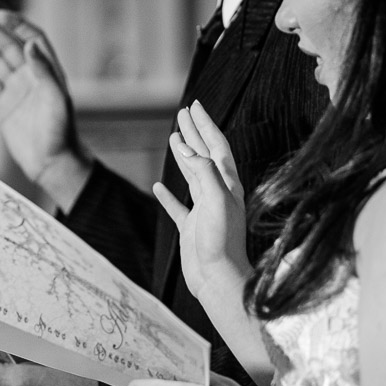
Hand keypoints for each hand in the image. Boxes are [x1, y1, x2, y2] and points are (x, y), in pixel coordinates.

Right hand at [0, 7, 90, 208]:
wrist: (51, 162)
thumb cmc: (60, 132)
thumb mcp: (57, 100)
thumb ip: (44, 71)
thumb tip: (29, 44)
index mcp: (48, 71)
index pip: (32, 39)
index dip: (17, 25)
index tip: (0, 16)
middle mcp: (31, 76)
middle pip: (8, 44)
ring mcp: (16, 89)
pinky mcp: (3, 104)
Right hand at [152, 101, 251, 300]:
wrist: (218, 279)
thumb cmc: (221, 241)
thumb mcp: (215, 200)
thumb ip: (201, 171)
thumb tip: (184, 147)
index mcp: (227, 184)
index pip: (215, 145)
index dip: (205, 124)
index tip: (194, 106)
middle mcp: (218, 193)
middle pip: (204, 155)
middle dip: (194, 132)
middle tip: (183, 113)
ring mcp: (204, 210)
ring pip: (192, 175)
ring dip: (183, 156)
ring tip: (173, 138)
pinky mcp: (191, 228)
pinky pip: (177, 206)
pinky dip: (167, 195)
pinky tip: (158, 187)